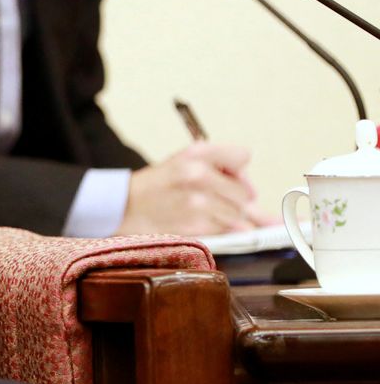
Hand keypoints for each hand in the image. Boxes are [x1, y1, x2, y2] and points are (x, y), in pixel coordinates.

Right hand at [118, 142, 270, 235]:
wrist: (124, 207)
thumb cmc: (157, 186)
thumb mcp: (183, 162)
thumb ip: (223, 169)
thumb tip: (259, 197)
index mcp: (196, 153)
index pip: (242, 156)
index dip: (235, 169)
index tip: (224, 176)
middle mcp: (199, 174)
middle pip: (246, 191)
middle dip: (234, 198)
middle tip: (208, 197)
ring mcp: (198, 202)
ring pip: (240, 214)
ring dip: (227, 217)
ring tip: (200, 210)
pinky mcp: (197, 225)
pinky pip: (229, 230)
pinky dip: (221, 230)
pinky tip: (200, 222)